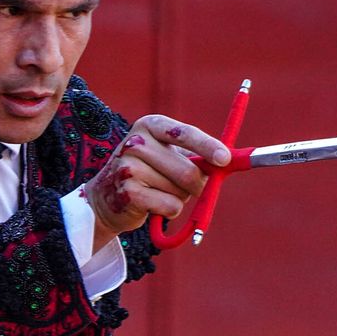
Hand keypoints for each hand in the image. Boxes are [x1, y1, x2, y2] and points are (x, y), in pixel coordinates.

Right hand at [85, 115, 231, 247]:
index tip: (225, 159)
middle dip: (198, 185)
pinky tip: (152, 204)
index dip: (208, 146)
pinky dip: (170, 210)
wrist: (107, 198)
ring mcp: (129, 166)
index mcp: (151, 125)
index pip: (185, 133)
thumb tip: (229, 161)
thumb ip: (198, 156)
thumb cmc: (150, 173)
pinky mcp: (128, 192)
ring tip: (159, 191)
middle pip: (188, 170)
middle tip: (191, 188)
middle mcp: (137, 141)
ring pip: (180, 191)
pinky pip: (170, 206)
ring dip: (180, 197)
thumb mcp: (169, 155)